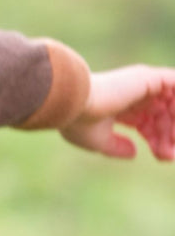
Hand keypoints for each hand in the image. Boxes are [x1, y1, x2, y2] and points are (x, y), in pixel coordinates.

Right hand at [60, 65, 174, 160]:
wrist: (71, 102)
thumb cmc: (78, 122)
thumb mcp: (98, 141)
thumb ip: (116, 147)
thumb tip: (134, 152)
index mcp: (119, 107)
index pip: (147, 124)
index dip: (157, 141)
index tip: (163, 157)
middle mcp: (131, 94)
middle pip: (162, 116)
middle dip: (169, 136)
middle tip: (170, 154)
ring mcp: (140, 84)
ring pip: (172, 102)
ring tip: (174, 138)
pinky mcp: (148, 78)